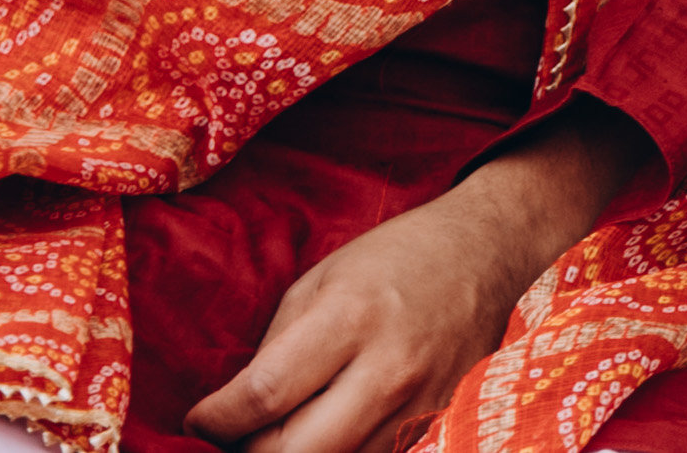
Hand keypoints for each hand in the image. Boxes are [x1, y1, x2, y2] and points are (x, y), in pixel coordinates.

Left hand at [186, 120, 627, 452]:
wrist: (488, 254)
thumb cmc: (395, 258)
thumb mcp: (321, 281)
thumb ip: (278, 348)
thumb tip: (236, 411)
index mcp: (351, 319)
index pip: (264, 395)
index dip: (217, 419)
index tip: (199, 418)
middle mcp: (388, 371)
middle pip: (296, 452)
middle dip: (251, 451)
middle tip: (236, 434)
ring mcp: (419, 407)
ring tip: (280, 430)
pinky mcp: (438, 427)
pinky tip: (324, 433)